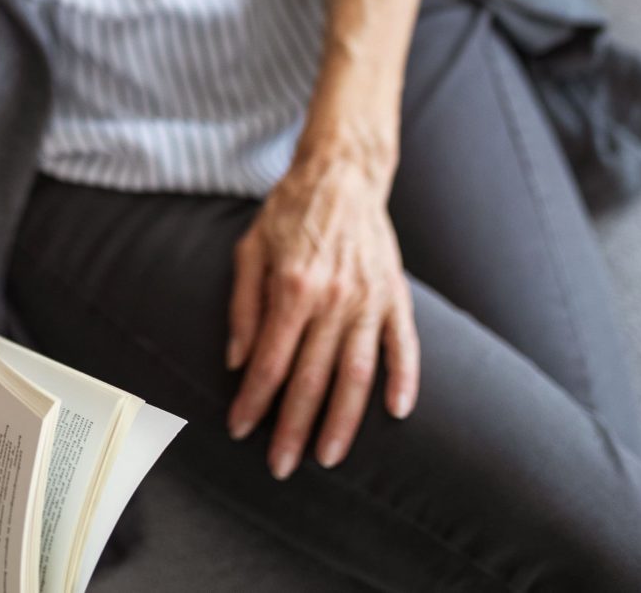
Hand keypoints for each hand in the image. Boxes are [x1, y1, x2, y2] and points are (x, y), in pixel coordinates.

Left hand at [225, 155, 419, 478]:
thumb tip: (236, 362)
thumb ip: (243, 308)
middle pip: (312, 379)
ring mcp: (370, 299)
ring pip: (358, 374)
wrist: (341, 174)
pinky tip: (397, 412)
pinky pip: (404, 346)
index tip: (240, 430)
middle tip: (281, 466)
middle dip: (293, 428)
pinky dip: (404, 380)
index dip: (253, 401)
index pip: (271, 361)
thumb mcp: (249, 250)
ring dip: (343, 421)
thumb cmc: (288, 212)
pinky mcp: (396, 295)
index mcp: (294, 287)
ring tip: (328, 457)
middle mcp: (334, 298)